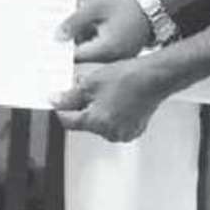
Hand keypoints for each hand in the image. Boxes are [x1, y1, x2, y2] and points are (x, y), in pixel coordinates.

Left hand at [52, 57, 169, 142]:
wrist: (154, 77)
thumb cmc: (128, 78)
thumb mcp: (90, 82)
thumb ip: (69, 96)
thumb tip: (55, 101)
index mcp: (98, 123)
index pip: (68, 121)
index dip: (61, 108)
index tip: (59, 99)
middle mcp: (111, 133)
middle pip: (84, 122)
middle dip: (81, 106)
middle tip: (86, 88)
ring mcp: (124, 133)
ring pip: (99, 123)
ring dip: (96, 109)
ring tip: (104, 91)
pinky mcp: (134, 129)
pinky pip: (114, 123)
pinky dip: (111, 112)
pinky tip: (116, 97)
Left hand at [57, 0, 154, 62]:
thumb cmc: (127, 1)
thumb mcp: (95, 7)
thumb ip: (74, 23)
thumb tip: (57, 37)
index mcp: (107, 49)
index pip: (76, 58)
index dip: (59, 52)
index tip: (44, 48)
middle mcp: (115, 57)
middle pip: (83, 56)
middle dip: (68, 44)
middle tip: (52, 33)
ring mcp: (122, 55)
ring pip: (93, 51)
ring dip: (81, 39)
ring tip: (69, 24)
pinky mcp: (125, 49)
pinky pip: (103, 47)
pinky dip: (93, 37)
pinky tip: (88, 24)